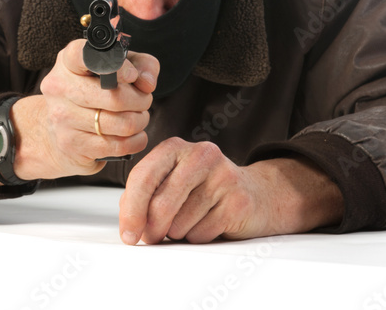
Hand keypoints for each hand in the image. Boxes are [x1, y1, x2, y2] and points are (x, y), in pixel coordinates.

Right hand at [10, 39, 158, 180]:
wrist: (58, 131)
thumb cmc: (94, 93)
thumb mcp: (117, 69)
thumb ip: (141, 65)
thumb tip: (147, 84)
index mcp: (68, 62)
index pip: (83, 55)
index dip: (116, 66)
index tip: (132, 75)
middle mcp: (60, 88)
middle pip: (116, 98)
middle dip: (141, 101)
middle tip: (143, 101)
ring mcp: (62, 118)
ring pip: (122, 124)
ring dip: (140, 121)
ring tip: (138, 117)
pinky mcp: (70, 144)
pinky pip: (119, 146)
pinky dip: (136, 141)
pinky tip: (133, 135)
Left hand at [118, 138, 343, 244]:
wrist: (257, 194)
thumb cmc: (204, 190)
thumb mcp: (172, 183)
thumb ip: (145, 195)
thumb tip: (129, 221)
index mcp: (176, 147)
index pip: (143, 177)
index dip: (131, 210)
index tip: (128, 234)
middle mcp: (201, 154)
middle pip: (161, 203)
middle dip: (152, 228)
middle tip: (152, 237)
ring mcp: (223, 176)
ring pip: (181, 222)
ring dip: (178, 232)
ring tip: (191, 221)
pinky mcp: (239, 200)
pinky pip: (202, 233)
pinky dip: (199, 236)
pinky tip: (209, 224)